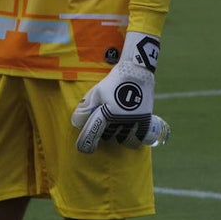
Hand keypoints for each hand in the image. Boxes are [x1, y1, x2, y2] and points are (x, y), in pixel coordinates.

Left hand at [72, 31, 159, 152]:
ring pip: (120, 139)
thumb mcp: (96, 92)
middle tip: (104, 122)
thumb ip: (85, 108)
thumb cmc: (114, 81)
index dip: (86, 143)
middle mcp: (119, 120)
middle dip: (102, 132)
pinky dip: (130, 140)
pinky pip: (136, 139)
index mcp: (106, 112)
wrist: (136, 72)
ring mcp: (133, 122)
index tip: (84, 148)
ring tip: (115, 124)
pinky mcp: (144, 121)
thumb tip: (76, 122)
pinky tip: (127, 135)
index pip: (92, 134)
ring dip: (115, 135)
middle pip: (106, 136)